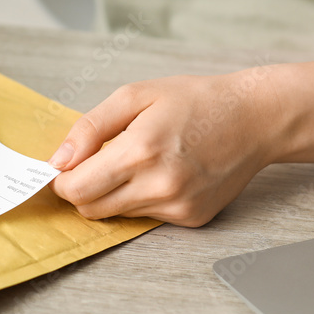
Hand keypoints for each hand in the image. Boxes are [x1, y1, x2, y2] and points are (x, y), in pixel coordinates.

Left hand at [47, 71, 283, 226]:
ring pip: (117, 215)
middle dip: (82, 189)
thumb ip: (90, 128)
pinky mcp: (191, 218)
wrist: (254, 119)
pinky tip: (163, 173)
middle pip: (91, 209)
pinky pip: (146, 217)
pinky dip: (142, 199)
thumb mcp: (135, 95)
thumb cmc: (195, 101)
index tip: (65, 167)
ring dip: (113, 194)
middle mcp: (159, 185)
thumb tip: (59, 160)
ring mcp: (177, 206)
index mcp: (140, 151)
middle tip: (94, 164)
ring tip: (137, 162)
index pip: (77, 189)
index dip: (62, 180)